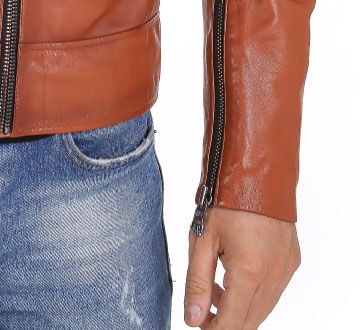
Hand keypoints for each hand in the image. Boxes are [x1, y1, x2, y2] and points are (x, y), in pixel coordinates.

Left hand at [184, 205, 300, 326]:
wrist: (258, 169)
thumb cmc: (226, 199)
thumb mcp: (202, 238)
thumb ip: (197, 282)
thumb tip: (193, 319)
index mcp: (250, 271)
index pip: (232, 324)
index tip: (197, 322)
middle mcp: (274, 275)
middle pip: (250, 322)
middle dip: (224, 322)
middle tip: (202, 307)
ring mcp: (286, 269)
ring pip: (262, 308)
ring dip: (239, 308)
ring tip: (214, 287)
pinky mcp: (292, 261)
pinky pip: (273, 291)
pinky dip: (254, 293)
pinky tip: (233, 274)